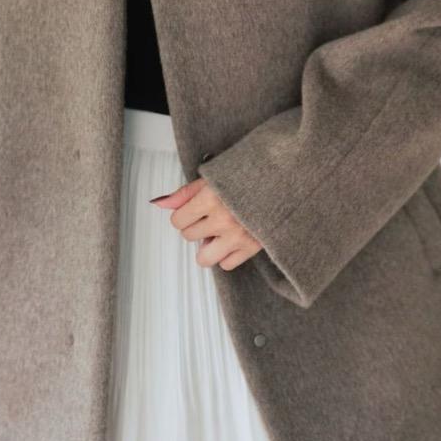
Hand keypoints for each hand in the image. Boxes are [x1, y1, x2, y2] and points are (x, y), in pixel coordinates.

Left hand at [149, 178, 263, 270]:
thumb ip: (184, 193)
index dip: (184, 214)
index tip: (195, 208)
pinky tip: (233, 238)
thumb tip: (158, 203)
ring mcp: (238, 236)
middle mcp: (223, 220)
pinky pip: (226, 264)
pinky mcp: (252, 248)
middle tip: (211, 215)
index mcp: (211, 198)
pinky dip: (227, 254)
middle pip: (189, 236)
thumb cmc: (247, 176)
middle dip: (197, 226)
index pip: (178, 221)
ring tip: (217, 232)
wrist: (282, 181)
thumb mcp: (213, 177)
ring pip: (203, 257)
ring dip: (207, 246)